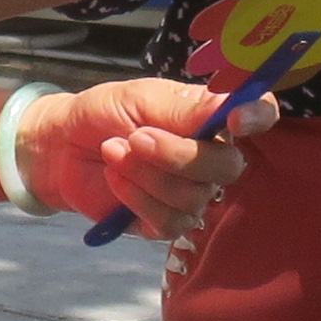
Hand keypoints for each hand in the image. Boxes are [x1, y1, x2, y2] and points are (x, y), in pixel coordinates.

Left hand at [19, 78, 274, 234]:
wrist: (61, 145)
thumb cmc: (105, 113)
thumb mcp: (141, 98)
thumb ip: (186, 108)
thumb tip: (233, 104)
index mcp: (211, 116)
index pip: (258, 113)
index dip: (257, 116)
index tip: (236, 119)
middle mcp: (210, 156)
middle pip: (228, 167)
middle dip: (179, 155)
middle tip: (137, 137)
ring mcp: (190, 192)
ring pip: (193, 197)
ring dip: (147, 174)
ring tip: (113, 150)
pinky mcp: (165, 221)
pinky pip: (170, 221)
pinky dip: (137, 198)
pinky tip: (114, 178)